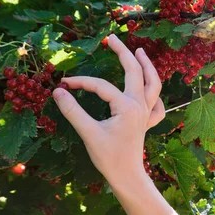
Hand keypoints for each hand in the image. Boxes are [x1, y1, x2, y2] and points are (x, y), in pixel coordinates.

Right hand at [52, 34, 165, 180]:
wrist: (127, 176)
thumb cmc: (108, 157)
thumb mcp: (88, 133)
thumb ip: (73, 111)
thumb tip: (57, 92)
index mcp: (127, 107)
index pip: (101, 86)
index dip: (81, 83)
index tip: (63, 85)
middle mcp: (140, 105)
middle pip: (135, 71)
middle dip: (123, 52)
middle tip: (112, 38)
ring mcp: (147, 113)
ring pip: (153, 83)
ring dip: (147, 66)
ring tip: (139, 51)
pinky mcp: (148, 122)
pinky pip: (157, 104)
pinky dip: (155, 94)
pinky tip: (150, 89)